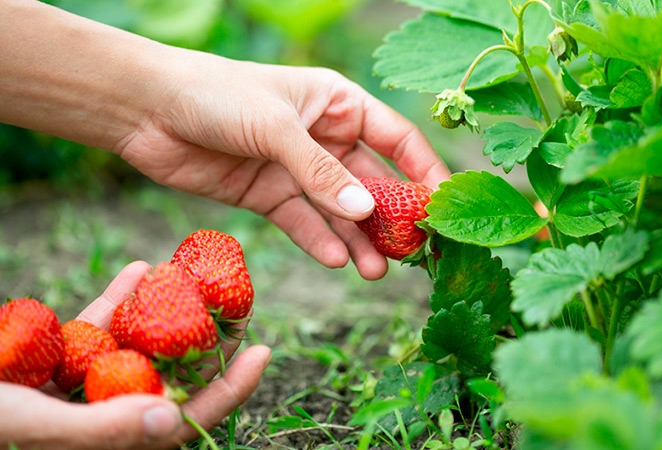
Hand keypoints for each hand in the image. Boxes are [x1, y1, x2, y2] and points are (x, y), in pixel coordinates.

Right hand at [0, 261, 270, 449]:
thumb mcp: (36, 427)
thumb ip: (104, 429)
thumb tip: (171, 423)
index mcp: (113, 440)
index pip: (185, 420)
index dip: (229, 389)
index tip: (263, 350)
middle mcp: (106, 413)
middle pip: (171, 375)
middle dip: (205, 340)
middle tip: (238, 301)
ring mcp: (83, 383)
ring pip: (139, 345)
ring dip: (166, 311)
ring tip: (194, 276)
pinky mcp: (56, 357)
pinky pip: (96, 327)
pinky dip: (116, 300)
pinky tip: (138, 269)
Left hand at [117, 58, 450, 279]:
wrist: (148, 110)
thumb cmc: (217, 95)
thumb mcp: (276, 127)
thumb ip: (320, 171)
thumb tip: (364, 212)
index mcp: (338, 103)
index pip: (396, 139)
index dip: (422, 171)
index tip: (441, 206)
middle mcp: (324, 137)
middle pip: (371, 182)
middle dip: (389, 217)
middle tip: (410, 253)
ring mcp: (296, 169)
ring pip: (338, 210)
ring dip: (358, 239)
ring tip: (375, 271)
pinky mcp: (269, 195)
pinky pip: (302, 222)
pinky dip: (320, 241)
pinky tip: (338, 260)